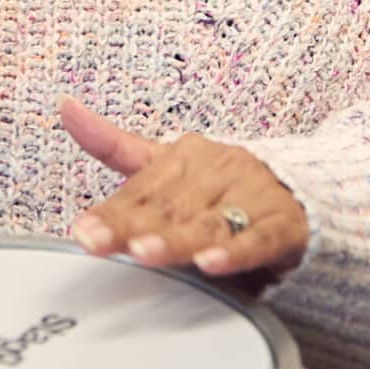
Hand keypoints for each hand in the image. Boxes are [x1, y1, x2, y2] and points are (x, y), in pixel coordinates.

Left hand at [60, 97, 308, 279]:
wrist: (305, 190)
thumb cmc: (223, 185)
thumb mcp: (169, 165)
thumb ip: (115, 145)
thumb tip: (64, 105)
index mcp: (185, 155)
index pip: (141, 190)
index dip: (110, 213)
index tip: (82, 231)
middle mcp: (217, 170)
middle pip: (168, 208)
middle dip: (132, 226)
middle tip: (99, 242)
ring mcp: (252, 195)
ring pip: (208, 224)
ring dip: (176, 239)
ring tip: (145, 252)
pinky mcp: (284, 225)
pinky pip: (259, 239)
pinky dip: (236, 252)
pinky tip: (212, 263)